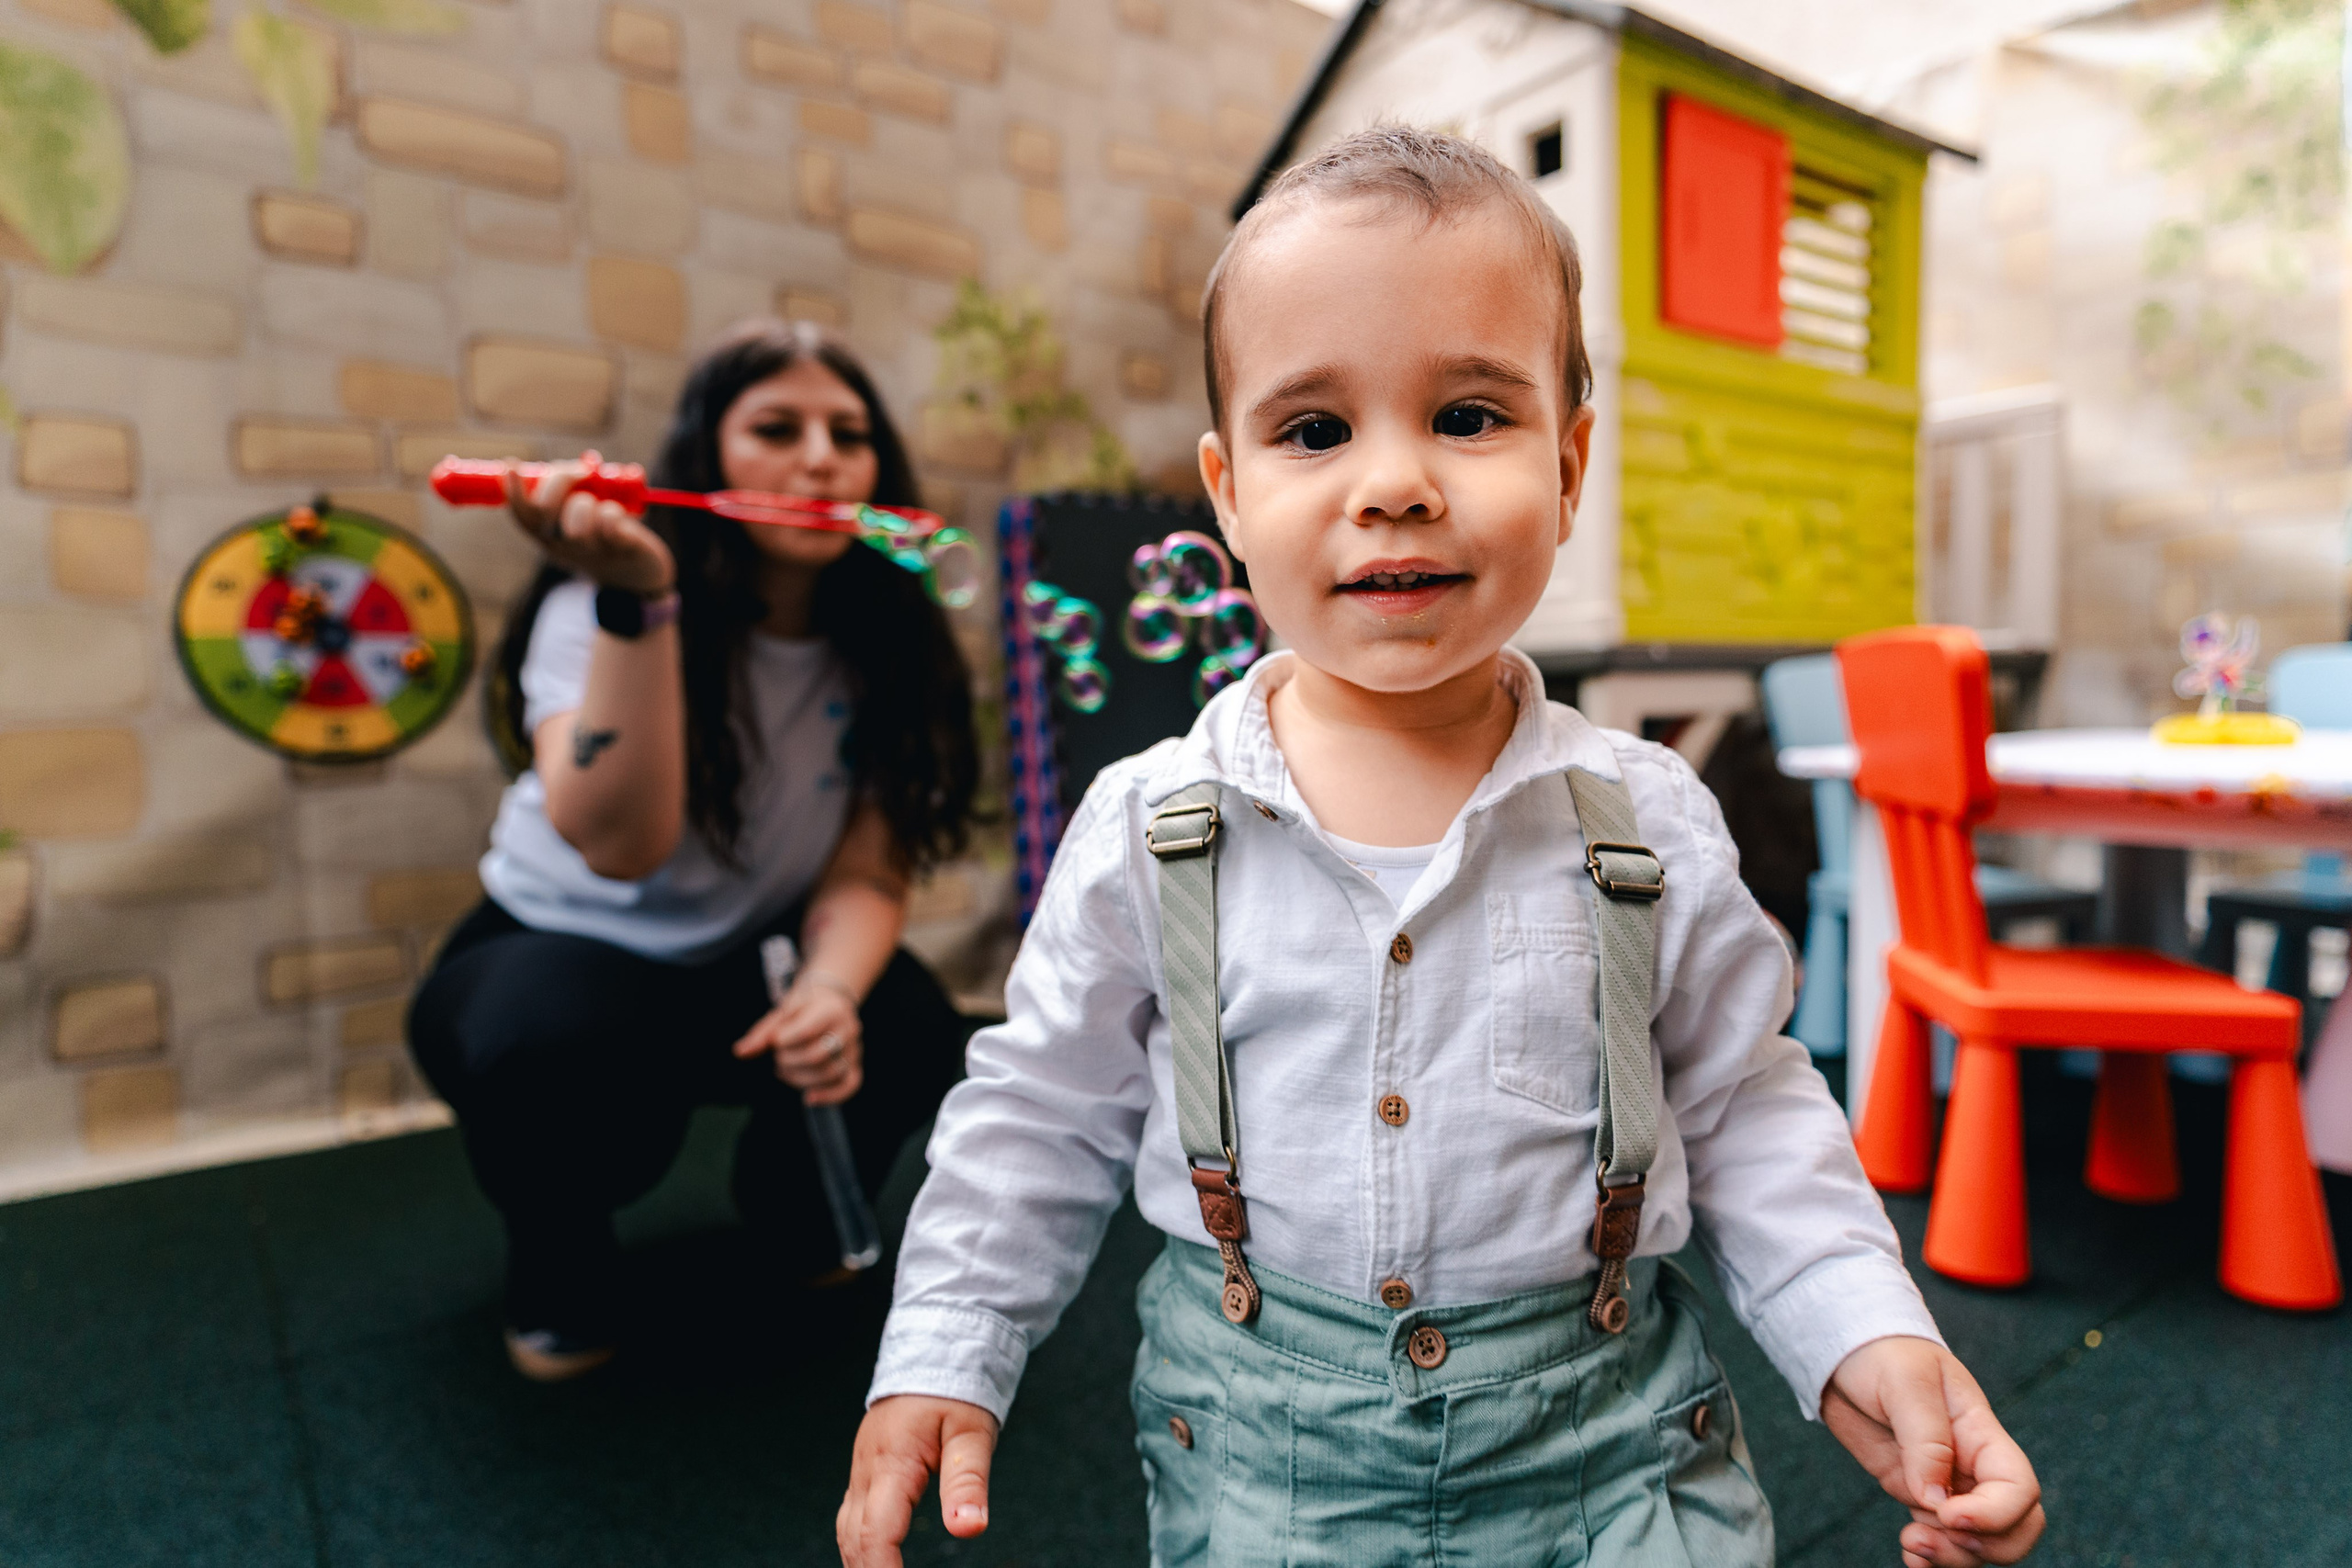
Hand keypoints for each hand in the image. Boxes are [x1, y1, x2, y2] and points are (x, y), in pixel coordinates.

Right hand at [505, 457, 674, 594]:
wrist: (637, 574)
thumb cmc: (604, 535)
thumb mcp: (579, 516)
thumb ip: (572, 491)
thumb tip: (584, 461)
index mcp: (548, 537)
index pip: (522, 516)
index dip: (512, 491)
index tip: (512, 464)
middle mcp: (563, 546)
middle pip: (543, 510)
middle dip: (559, 480)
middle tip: (581, 470)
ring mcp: (590, 550)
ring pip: (577, 516)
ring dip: (589, 501)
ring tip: (602, 505)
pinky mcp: (619, 548)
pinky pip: (609, 522)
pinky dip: (613, 511)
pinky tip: (620, 515)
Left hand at [733, 973, 863, 1104]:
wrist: (831, 1003)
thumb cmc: (803, 1009)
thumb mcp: (782, 1013)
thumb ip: (763, 1033)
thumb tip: (741, 1052)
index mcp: (830, 1010)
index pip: (808, 1030)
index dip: (785, 1040)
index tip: (774, 1042)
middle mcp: (848, 1029)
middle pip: (817, 1056)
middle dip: (789, 1061)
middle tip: (778, 1057)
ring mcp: (854, 1049)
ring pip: (830, 1073)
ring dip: (800, 1078)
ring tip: (785, 1070)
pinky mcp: (855, 1066)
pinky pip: (849, 1086)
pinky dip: (829, 1096)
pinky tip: (808, 1098)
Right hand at [838, 1396, 996, 1566]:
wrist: (931, 1351)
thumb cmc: (954, 1388)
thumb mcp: (973, 1430)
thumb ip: (968, 1481)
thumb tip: (970, 1530)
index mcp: (892, 1463)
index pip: (878, 1533)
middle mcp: (867, 1471)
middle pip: (855, 1539)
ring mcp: (861, 1470)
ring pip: (847, 1531)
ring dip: (859, 1564)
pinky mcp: (865, 1471)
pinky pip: (852, 1518)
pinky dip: (859, 1547)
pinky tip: (871, 1563)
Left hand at [1823, 1336, 2044, 1566]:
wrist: (1847, 1355)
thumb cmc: (1884, 1353)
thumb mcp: (1906, 1381)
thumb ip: (1924, 1436)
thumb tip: (1935, 1496)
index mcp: (1982, 1434)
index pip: (2019, 1487)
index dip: (1996, 1514)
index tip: (1948, 1514)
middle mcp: (1972, 1466)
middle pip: (2017, 1527)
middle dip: (1988, 1546)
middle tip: (1936, 1532)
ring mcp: (1947, 1485)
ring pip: (1980, 1544)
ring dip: (1954, 1558)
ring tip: (1910, 1543)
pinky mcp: (1917, 1495)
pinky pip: (1942, 1541)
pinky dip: (1932, 1559)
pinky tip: (1910, 1554)